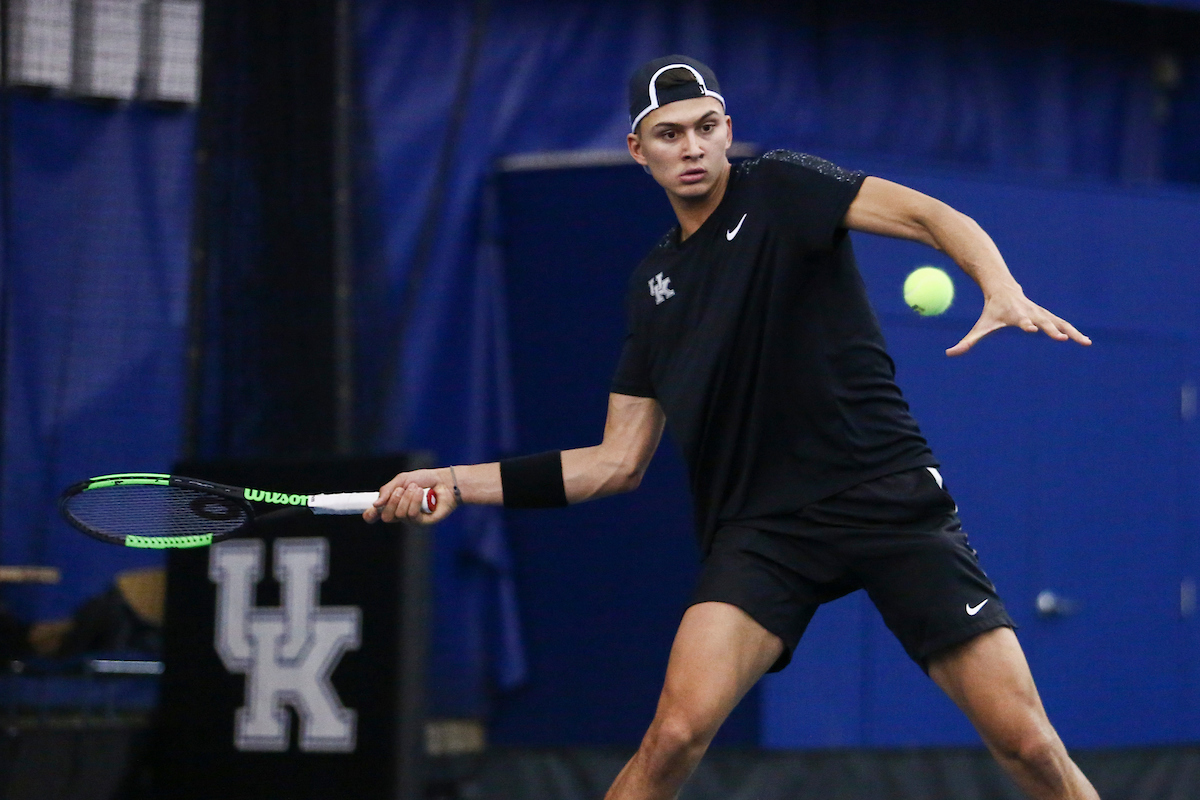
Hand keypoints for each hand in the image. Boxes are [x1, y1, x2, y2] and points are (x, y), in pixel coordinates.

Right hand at [363, 467, 457, 524]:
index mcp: (393, 504)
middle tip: (401, 490)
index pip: (377, 515)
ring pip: (399, 515)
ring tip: (417, 488)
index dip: (371, 515)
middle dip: (392, 501)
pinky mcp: (423, 522)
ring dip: (407, 498)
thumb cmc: (425, 479)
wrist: (445, 481)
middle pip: (386, 517)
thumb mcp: (402, 480)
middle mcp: (401, 514)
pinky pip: (412, 516)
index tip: (371, 511)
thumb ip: (387, 490)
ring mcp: (412, 519)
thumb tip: (375, 504)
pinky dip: (415, 502)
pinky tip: (422, 494)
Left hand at [947, 287, 1090, 356]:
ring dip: (1072, 332)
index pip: (1022, 321)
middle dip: (1052, 329)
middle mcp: (1031, 313)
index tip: (1032, 329)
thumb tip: (949, 353)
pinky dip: (1074, 331)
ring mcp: (1042, 313)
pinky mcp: (1048, 315)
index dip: (1027, 324)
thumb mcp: (980, 326)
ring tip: (1086, 342)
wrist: (1003, 288)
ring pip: (1060, 322)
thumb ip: (967, 341)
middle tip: (1061, 338)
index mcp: (1015, 315)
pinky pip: (1063, 323)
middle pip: (1044, 321)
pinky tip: (1085, 341)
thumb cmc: (992, 310)